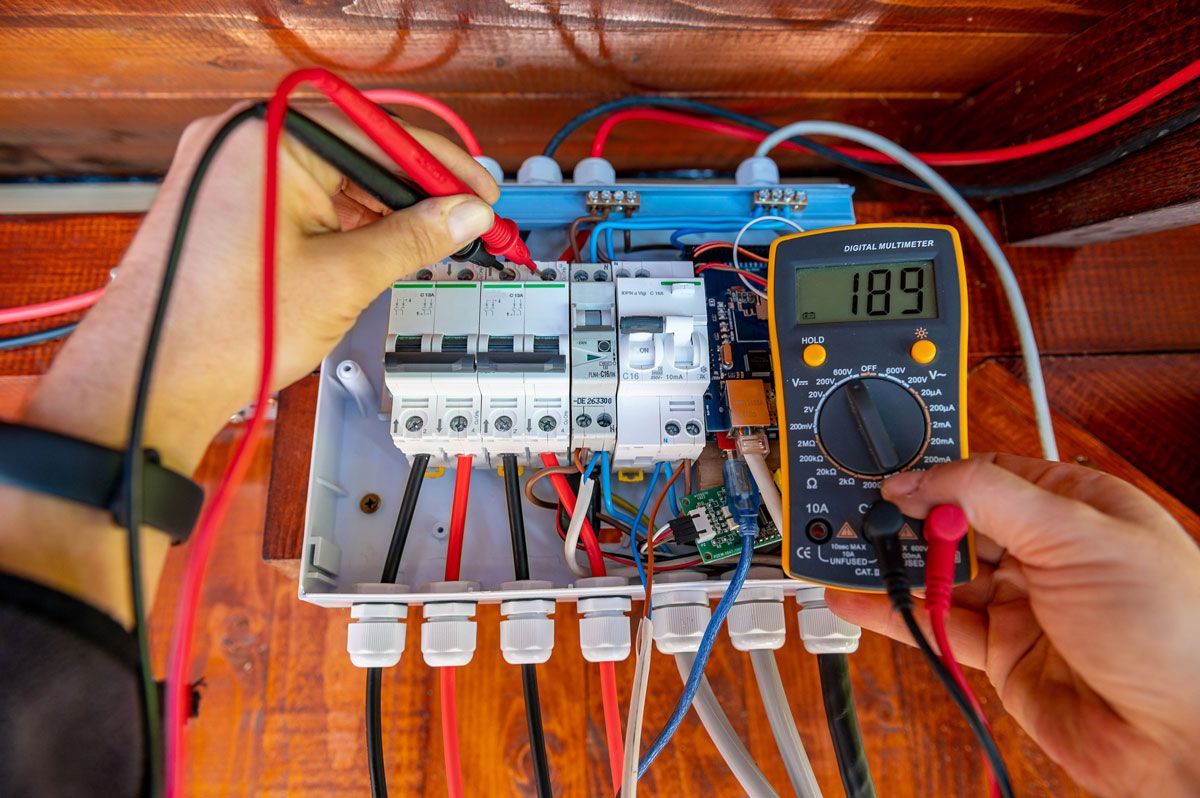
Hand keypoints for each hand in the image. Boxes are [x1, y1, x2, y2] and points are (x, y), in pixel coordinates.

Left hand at [1, 104, 498, 622]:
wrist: (153, 382)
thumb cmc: (222, 331)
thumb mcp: (344, 278)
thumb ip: (414, 238)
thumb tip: (464, 215)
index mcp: (267, 139)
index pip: (380, 135)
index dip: (442, 168)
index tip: (481, 192)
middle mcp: (239, 140)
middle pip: (355, 151)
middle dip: (413, 191)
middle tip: (464, 221)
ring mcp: (226, 169)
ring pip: (329, 177)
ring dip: (379, 210)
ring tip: (424, 244)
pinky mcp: (224, 201)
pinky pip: (299, 195)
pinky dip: (341, 221)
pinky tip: (377, 248)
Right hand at [826, 454, 1199, 796]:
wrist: (1184, 735)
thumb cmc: (1172, 629)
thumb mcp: (1076, 535)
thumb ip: (987, 497)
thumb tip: (918, 478)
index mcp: (1074, 506)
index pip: (986, 473)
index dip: (935, 475)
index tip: (888, 480)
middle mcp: (1046, 550)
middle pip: (955, 523)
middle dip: (907, 522)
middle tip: (859, 521)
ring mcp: (1022, 602)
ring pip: (941, 576)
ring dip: (895, 569)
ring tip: (848, 558)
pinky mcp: (1002, 652)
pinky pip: (936, 625)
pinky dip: (895, 614)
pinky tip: (863, 600)